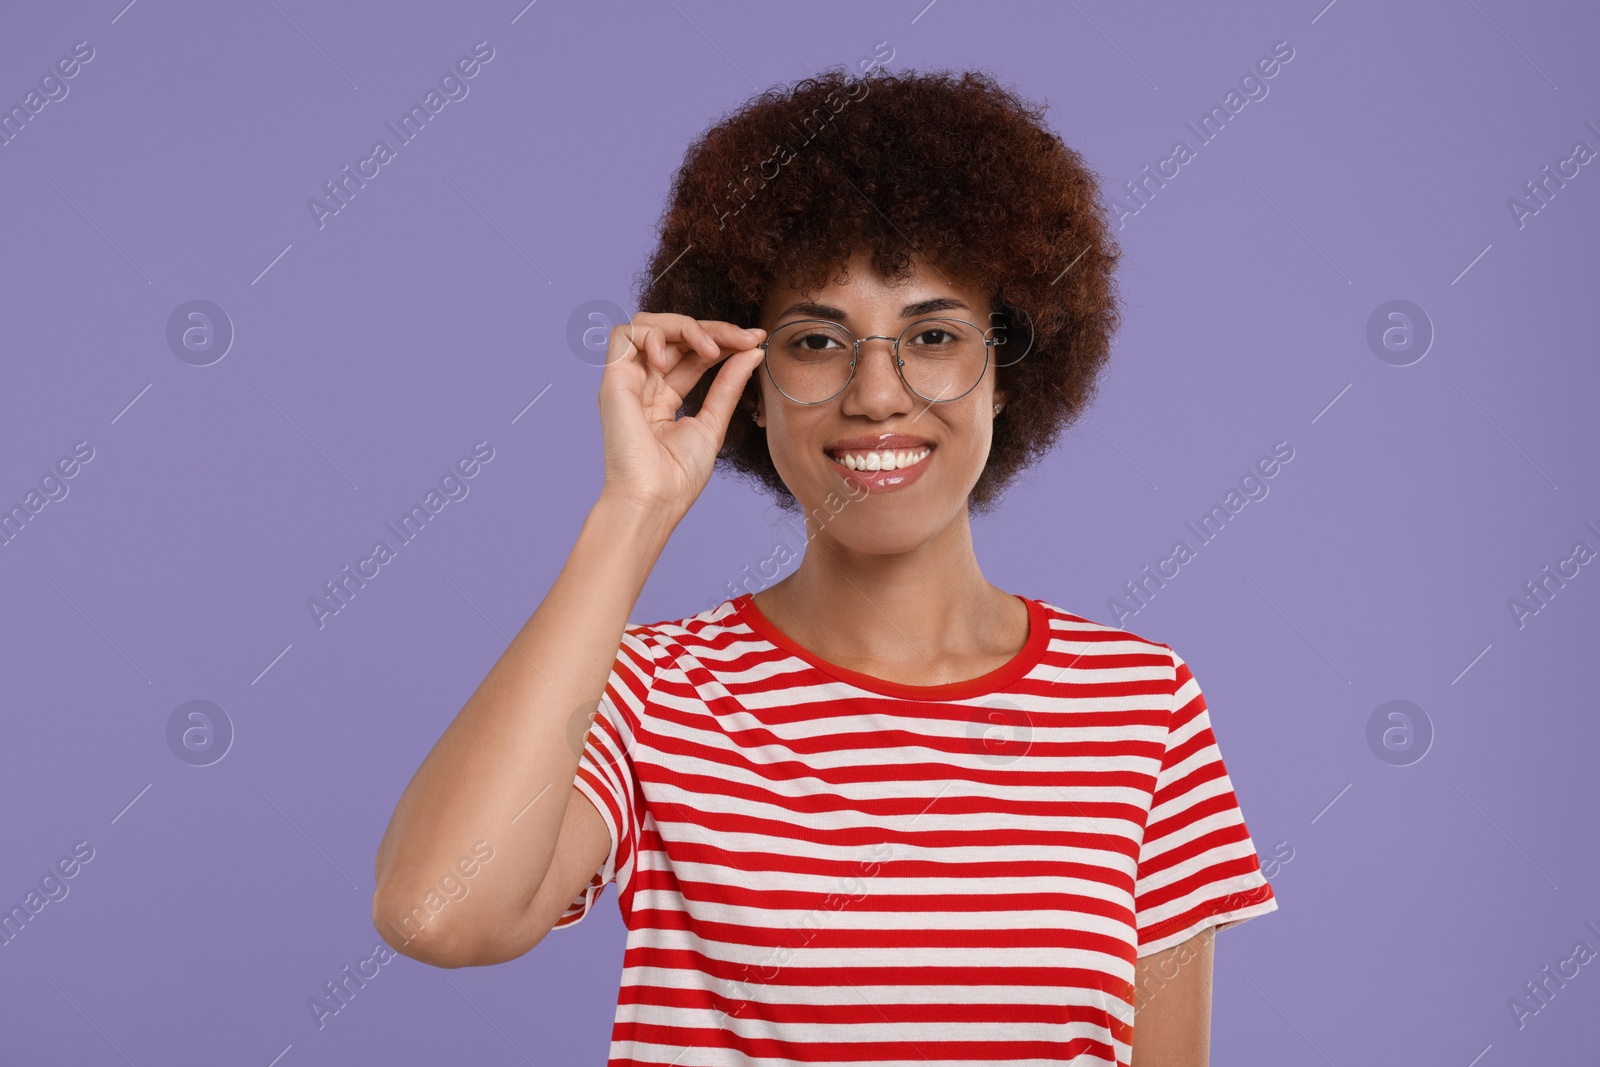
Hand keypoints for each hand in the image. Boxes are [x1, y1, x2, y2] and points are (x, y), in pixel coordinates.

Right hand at [594, 312, 765, 518]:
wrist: (653, 499)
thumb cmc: (678, 476)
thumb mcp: (712, 423)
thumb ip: (728, 385)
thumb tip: (752, 351)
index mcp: (663, 398)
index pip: (693, 354)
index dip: (723, 341)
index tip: (756, 340)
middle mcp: (643, 384)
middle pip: (676, 335)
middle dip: (714, 329)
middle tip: (746, 338)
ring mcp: (627, 380)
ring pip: (650, 324)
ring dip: (685, 326)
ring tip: (711, 349)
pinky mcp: (613, 380)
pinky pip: (624, 334)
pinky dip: (651, 334)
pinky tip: (668, 358)